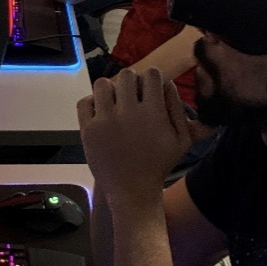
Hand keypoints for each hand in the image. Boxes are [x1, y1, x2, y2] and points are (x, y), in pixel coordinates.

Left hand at [77, 68, 192, 208]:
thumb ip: (179, 109)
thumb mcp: (182, 141)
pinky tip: (101, 112)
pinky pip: (84, 102)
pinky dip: (92, 103)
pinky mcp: (88, 131)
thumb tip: (168, 83)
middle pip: (126, 75)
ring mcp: (105, 121)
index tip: (150, 90)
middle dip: (132, 82)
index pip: (151, 74)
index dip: (152, 78)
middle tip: (133, 96)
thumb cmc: (160, 165)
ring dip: (111, 89)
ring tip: (116, 103)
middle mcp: (128, 112)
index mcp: (153, 112)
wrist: (133, 191)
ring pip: (103, 84)